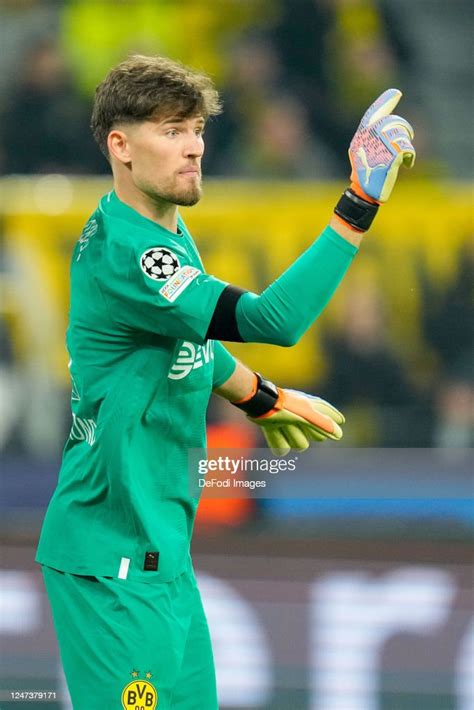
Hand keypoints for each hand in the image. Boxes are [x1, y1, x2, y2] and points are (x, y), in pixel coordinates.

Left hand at [248, 389, 343, 455]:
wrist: (260, 404)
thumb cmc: (285, 407)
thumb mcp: (307, 415)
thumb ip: (323, 424)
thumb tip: (339, 434)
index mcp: (309, 406)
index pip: (325, 411)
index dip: (332, 416)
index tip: (340, 420)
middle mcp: (300, 415)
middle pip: (316, 436)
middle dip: (308, 431)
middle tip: (297, 422)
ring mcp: (287, 424)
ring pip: (299, 444)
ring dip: (292, 436)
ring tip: (283, 425)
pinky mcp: (274, 431)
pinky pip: (282, 448)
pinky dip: (278, 441)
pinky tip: (274, 430)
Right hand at [349, 88, 414, 202]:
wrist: (365, 192)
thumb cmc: (365, 175)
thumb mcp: (362, 154)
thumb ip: (371, 139)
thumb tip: (386, 126)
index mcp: (361, 135)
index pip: (373, 114)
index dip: (385, 102)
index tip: (396, 93)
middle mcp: (369, 136)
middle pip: (393, 123)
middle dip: (404, 129)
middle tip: (407, 138)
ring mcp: (380, 144)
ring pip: (402, 135)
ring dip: (406, 146)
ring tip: (404, 157)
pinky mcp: (391, 154)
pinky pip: (408, 149)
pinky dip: (410, 158)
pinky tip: (407, 165)